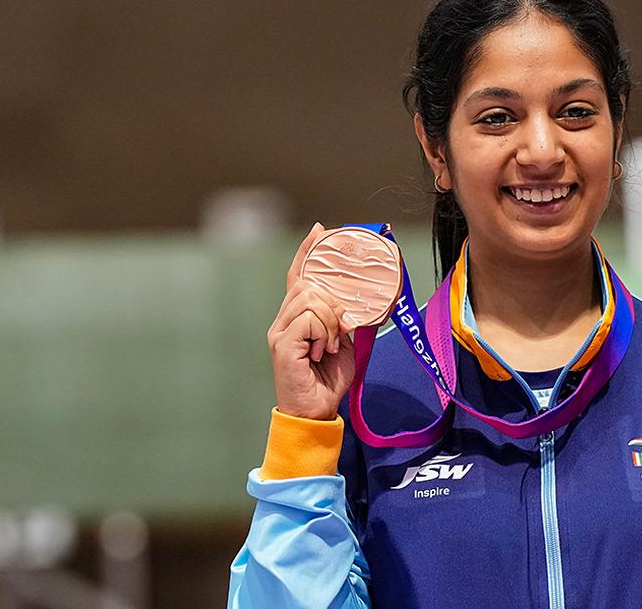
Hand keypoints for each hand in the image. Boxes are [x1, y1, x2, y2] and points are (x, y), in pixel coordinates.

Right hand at [266, 223, 355, 419]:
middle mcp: (283, 321)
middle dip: (333, 300)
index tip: (320, 230)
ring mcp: (280, 332)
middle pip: (308, 285)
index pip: (299, 276)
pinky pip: (310, 319)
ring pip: (311, 299)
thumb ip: (346, 320)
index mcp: (296, 318)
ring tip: (332, 344)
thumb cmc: (328, 380)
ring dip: (331, 320)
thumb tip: (361, 302)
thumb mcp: (344, 343)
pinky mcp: (282, 345)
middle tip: (343, 327)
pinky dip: (324, 332)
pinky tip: (324, 350)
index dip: (308, 252)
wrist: (316, 411)